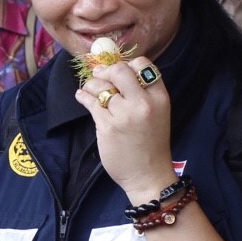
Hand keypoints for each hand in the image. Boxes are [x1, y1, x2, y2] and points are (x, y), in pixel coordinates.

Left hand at [77, 56, 175, 203]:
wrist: (148, 176)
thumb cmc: (152, 145)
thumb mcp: (158, 114)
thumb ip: (144, 94)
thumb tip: (118, 73)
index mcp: (159, 97)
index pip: (143, 65)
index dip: (128, 64)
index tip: (118, 72)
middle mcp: (143, 103)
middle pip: (119, 70)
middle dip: (106, 70)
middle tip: (99, 75)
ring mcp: (124, 115)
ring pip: (101, 86)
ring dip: (91, 85)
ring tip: (90, 89)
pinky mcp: (107, 126)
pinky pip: (91, 102)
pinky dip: (83, 96)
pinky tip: (82, 96)